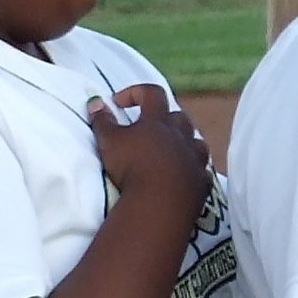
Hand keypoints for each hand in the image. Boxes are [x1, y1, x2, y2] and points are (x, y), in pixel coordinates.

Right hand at [87, 84, 209, 211]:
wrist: (159, 205)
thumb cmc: (132, 167)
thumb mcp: (109, 142)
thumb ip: (102, 120)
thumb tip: (95, 101)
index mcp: (159, 122)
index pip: (152, 94)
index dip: (136, 93)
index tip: (119, 102)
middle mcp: (181, 136)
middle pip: (180, 117)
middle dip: (166, 117)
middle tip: (150, 128)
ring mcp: (195, 160)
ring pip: (197, 142)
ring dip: (186, 143)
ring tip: (172, 150)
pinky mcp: (201, 183)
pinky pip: (202, 172)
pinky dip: (194, 171)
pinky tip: (185, 176)